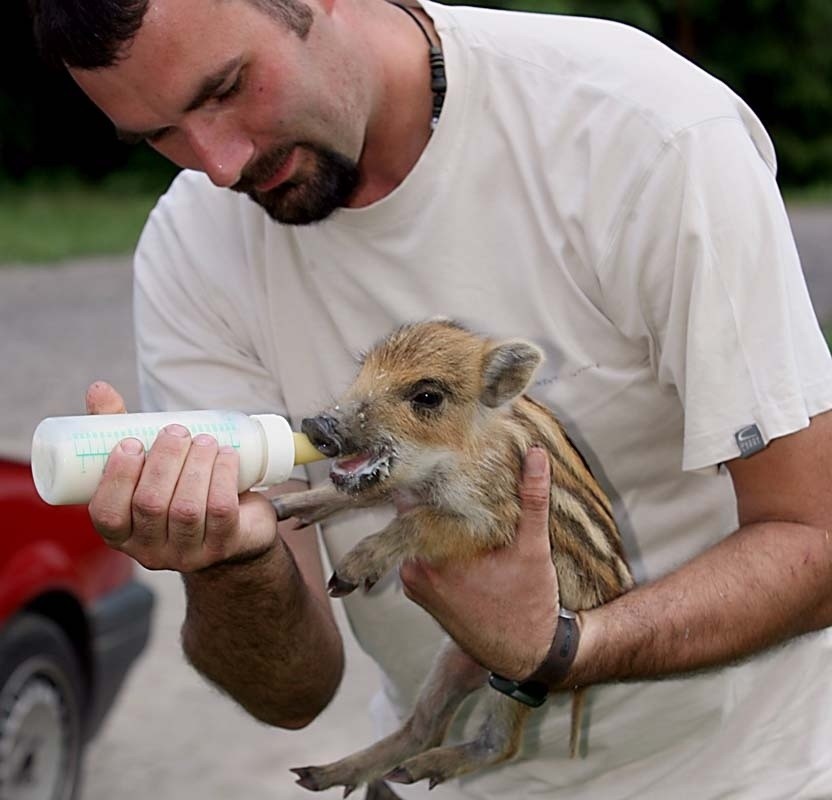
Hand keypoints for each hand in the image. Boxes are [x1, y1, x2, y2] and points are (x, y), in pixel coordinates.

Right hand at [85, 381, 278, 571]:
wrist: (235, 521)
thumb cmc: (178, 487)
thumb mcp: (145, 463)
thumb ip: (118, 428)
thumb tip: (99, 389)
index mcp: (120, 532)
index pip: (107, 514)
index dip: (118, 477)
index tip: (132, 442)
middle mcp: (150, 550)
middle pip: (151, 506)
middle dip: (165, 461)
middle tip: (177, 432)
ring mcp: (188, 553)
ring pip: (188, 509)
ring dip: (197, 465)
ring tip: (205, 440)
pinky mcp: (224, 546)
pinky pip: (222, 511)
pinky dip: (224, 476)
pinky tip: (227, 456)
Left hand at [399, 448, 559, 679]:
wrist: (526, 656)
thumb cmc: (530, 606)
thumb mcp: (533, 548)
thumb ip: (532, 499)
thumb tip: (536, 454)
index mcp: (433, 556)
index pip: (412, 499)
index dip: (427, 474)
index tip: (443, 456)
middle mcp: (414, 570)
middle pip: (412, 514)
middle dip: (435, 494)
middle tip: (458, 470)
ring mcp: (414, 583)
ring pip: (415, 534)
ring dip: (435, 518)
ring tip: (462, 497)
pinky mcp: (420, 592)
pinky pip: (420, 554)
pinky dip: (435, 540)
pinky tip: (460, 529)